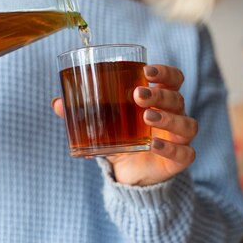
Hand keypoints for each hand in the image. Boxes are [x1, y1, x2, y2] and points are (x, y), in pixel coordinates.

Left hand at [51, 65, 197, 185]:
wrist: (129, 172)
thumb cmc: (121, 136)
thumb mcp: (103, 123)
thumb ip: (81, 112)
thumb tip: (56, 102)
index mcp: (159, 98)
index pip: (173, 79)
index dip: (165, 72)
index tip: (147, 70)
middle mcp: (174, 115)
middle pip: (177, 98)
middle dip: (159, 95)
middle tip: (138, 95)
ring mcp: (178, 138)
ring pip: (186, 124)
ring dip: (167, 118)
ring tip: (146, 117)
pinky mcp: (179, 160)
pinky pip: (185, 153)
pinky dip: (171, 148)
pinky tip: (154, 145)